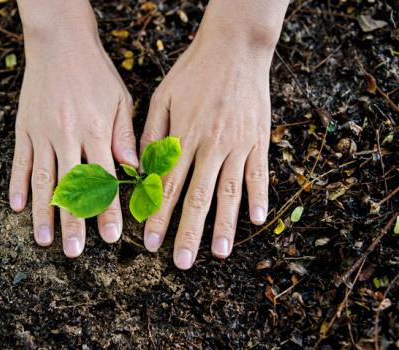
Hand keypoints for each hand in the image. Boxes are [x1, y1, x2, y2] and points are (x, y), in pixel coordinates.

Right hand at [9, 3, 136, 257]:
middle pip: (70, 187)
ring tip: (43, 240)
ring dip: (42, 213)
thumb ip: (124, 137)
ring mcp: (41, 133)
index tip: (109, 237)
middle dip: (72, 222)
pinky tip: (17, 207)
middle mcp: (66, 135)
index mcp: (93, 131)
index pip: (102, 179)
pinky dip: (17, 185)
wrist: (59, 43)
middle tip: (73, 252)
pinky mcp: (23, 128)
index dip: (105, 209)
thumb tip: (134, 171)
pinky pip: (20, 161)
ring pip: (42, 180)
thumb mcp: (119, 101)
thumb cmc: (95, 73)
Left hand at [140, 1, 286, 268]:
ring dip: (224, 225)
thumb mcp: (162, 97)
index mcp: (182, 136)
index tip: (151, 243)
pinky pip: (259, 173)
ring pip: (229, 191)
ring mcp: (237, 144)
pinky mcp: (258, 139)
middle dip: (187, 232)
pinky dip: (259, 196)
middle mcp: (209, 145)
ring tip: (220, 254)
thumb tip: (139, 169)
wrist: (234, 47)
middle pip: (197, 197)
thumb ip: (151, 134)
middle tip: (181, 262)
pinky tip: (257, 220)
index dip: (158, 216)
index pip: (166, 186)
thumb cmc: (192, 72)